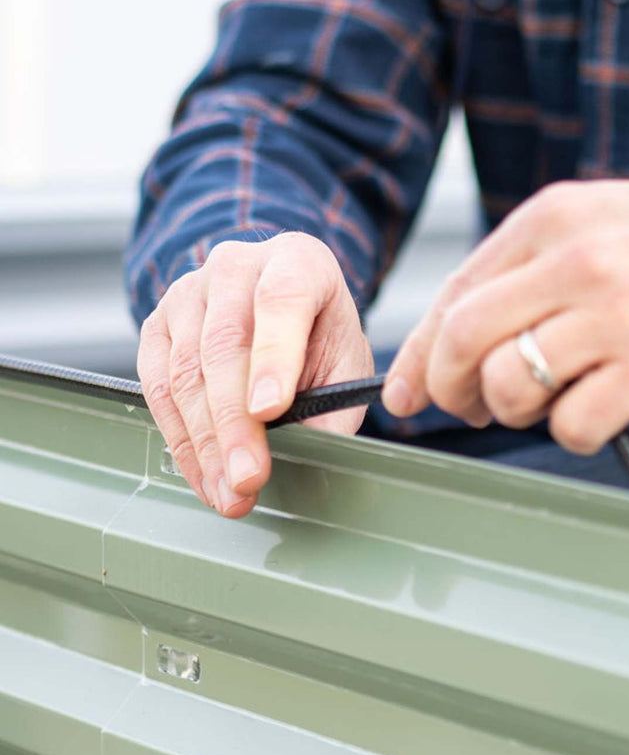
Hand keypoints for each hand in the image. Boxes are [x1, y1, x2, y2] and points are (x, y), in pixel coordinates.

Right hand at [137, 232, 373, 515]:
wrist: (285, 302)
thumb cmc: (321, 335)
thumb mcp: (346, 361)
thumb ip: (334, 402)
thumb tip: (311, 450)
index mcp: (298, 262)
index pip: (282, 302)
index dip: (273, 357)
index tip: (271, 410)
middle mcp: (237, 266)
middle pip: (224, 344)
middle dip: (234, 423)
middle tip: (247, 477)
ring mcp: (188, 291)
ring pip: (185, 370)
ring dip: (205, 442)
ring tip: (229, 493)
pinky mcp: (157, 322)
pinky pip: (156, 385)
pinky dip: (180, 438)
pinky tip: (203, 475)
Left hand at [382, 143, 628, 453]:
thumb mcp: (607, 224)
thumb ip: (536, 270)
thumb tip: (466, 339)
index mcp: (553, 220)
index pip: (453, 296)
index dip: (422, 356)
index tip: (412, 395)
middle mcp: (576, 260)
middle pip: (464, 342)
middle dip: (453, 391)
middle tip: (474, 411)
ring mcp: (618, 311)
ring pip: (511, 385)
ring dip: (517, 412)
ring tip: (556, 403)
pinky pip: (575, 423)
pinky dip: (576, 433)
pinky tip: (606, 414)